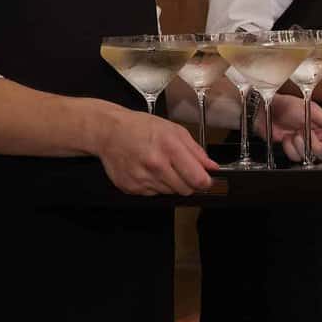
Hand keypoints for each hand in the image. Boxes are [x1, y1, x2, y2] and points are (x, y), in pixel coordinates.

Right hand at [94, 106, 217, 195]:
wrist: (109, 132)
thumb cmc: (141, 128)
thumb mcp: (174, 130)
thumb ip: (196, 151)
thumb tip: (212, 167)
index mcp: (170, 148)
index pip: (197, 178)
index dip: (205, 182)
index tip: (205, 180)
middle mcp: (156, 165)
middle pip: (185, 189)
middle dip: (188, 182)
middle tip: (180, 169)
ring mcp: (142, 178)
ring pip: (170, 193)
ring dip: (170, 183)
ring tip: (160, 166)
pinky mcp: (131, 188)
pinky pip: (153, 194)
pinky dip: (155, 185)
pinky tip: (148, 170)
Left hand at [259, 92, 321, 161]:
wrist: (265, 111)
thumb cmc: (287, 105)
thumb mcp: (312, 110)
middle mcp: (314, 136)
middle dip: (319, 148)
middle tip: (313, 141)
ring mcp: (302, 143)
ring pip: (310, 156)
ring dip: (301, 145)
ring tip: (295, 134)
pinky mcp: (291, 148)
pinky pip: (296, 156)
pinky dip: (290, 148)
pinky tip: (287, 138)